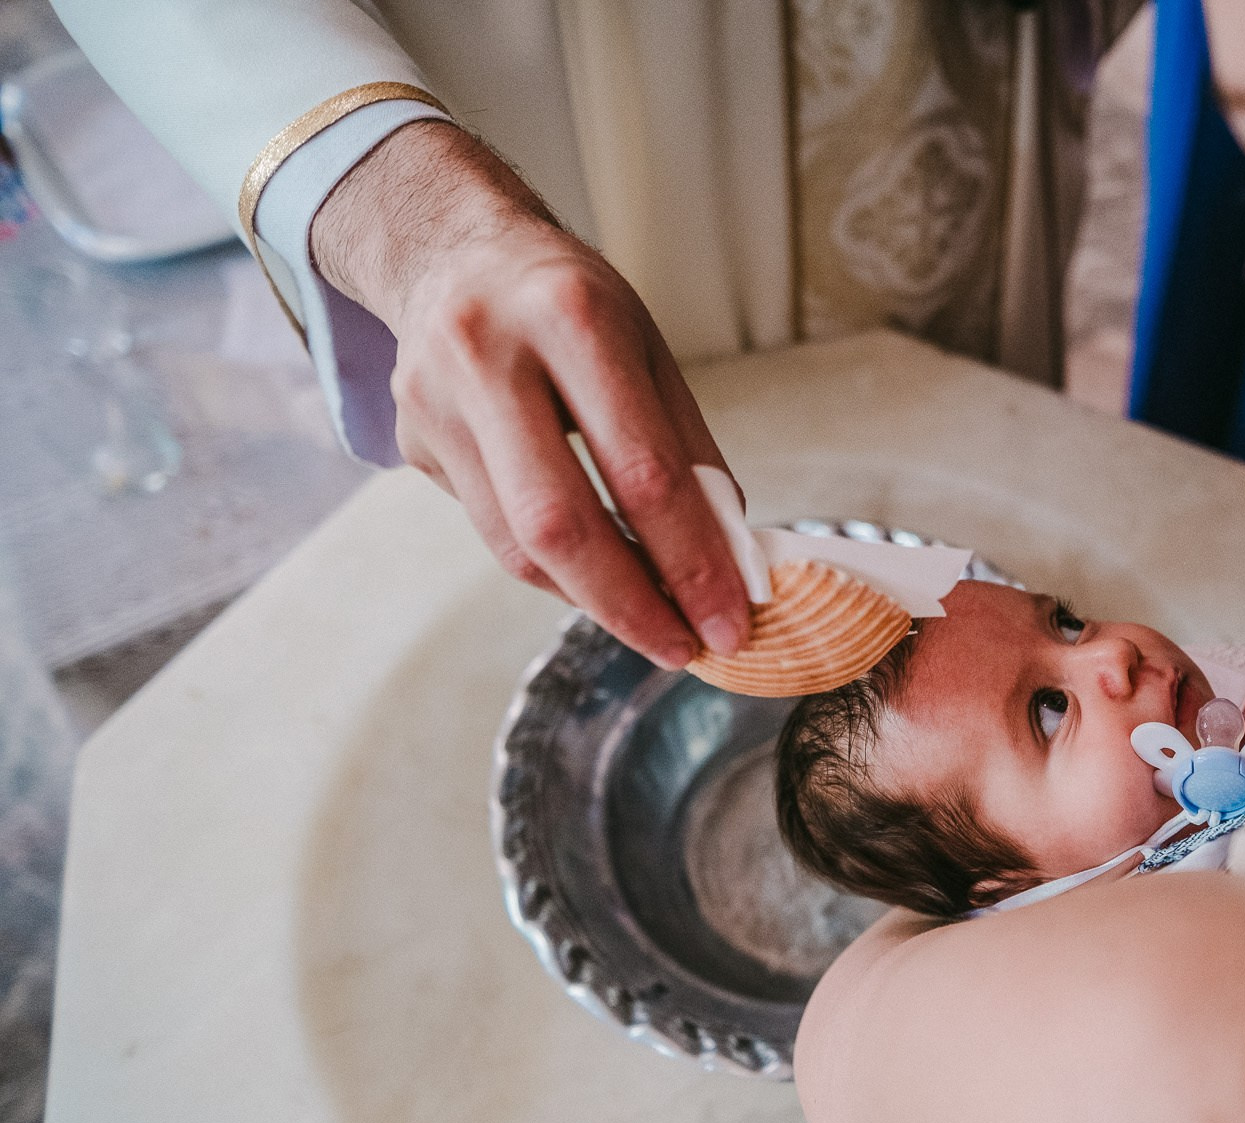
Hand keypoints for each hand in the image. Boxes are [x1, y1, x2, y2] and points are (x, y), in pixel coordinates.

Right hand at [312, 121, 748, 668]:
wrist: (452, 251)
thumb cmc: (571, 304)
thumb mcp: (647, 346)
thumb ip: (689, 450)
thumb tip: (728, 558)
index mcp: (572, 317)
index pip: (642, 470)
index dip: (691, 559)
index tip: (730, 617)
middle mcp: (489, 356)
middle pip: (560, 524)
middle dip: (632, 604)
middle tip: (685, 647)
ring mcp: (436, 402)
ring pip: (517, 545)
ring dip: (594, 600)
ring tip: (653, 623)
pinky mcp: (412, 441)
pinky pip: (492, 532)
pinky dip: (554, 568)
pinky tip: (596, 576)